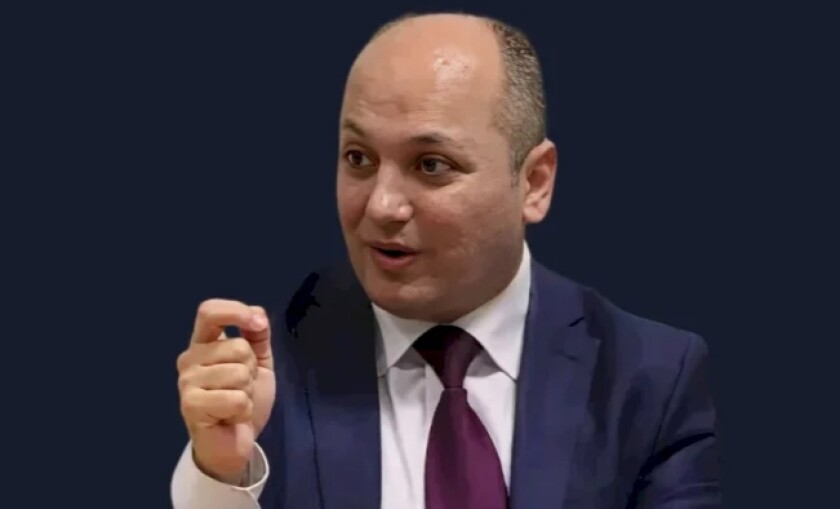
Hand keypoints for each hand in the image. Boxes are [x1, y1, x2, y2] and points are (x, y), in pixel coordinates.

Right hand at [176, 299, 275, 482]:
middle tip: (242, 389)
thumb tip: (259, 315)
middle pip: (238, 347)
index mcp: (204, 344)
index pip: (209, 311)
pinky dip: (244, 410)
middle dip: (252, 371)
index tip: (258, 324)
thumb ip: (258, 338)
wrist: (233, 444)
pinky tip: (232, 418)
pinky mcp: (191, 405)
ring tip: (236, 404)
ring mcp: (187, 382)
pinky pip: (236, 399)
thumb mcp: (259, 364)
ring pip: (239, 374)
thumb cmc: (242, 401)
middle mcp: (190, 359)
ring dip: (248, 393)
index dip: (236, 311)